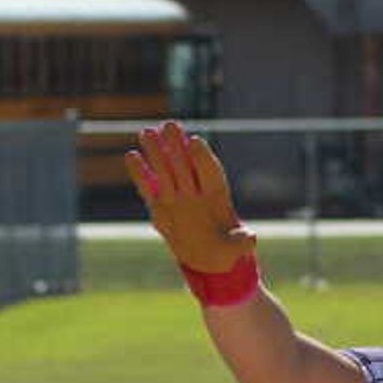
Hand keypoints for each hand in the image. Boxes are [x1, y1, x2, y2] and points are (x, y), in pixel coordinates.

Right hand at [125, 122, 260, 305]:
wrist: (208, 257)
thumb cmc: (226, 249)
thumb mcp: (236, 249)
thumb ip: (241, 242)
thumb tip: (251, 239)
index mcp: (217, 196)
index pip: (210, 173)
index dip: (203, 158)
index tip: (194, 142)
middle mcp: (195, 192)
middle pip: (185, 165)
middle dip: (177, 146)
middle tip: (169, 126)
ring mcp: (177, 197)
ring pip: (166, 171)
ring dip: (157, 152)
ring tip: (146, 132)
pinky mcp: (160, 206)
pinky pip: (149, 188)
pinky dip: (140, 174)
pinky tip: (131, 156)